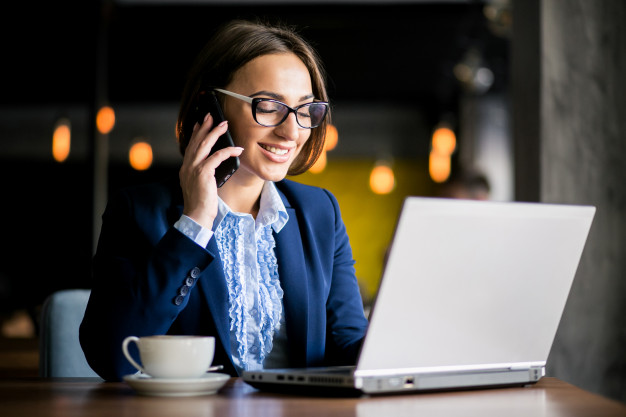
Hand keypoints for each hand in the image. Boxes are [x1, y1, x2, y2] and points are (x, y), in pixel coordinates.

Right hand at [179, 113, 243, 228]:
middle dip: (204, 127)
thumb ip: (202, 174)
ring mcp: (194, 168)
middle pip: (196, 141)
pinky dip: (228, 151)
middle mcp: (187, 166)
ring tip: (223, 124)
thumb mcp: (199, 185)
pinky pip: (217, 157)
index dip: (195, 134)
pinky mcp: (203, 173)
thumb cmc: (201, 204)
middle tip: (211, 116)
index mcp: (185, 169)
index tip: (200, 123)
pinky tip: (236, 149)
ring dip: (215, 133)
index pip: (190, 147)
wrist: (196, 216)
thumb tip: (213, 166)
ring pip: (204, 145)